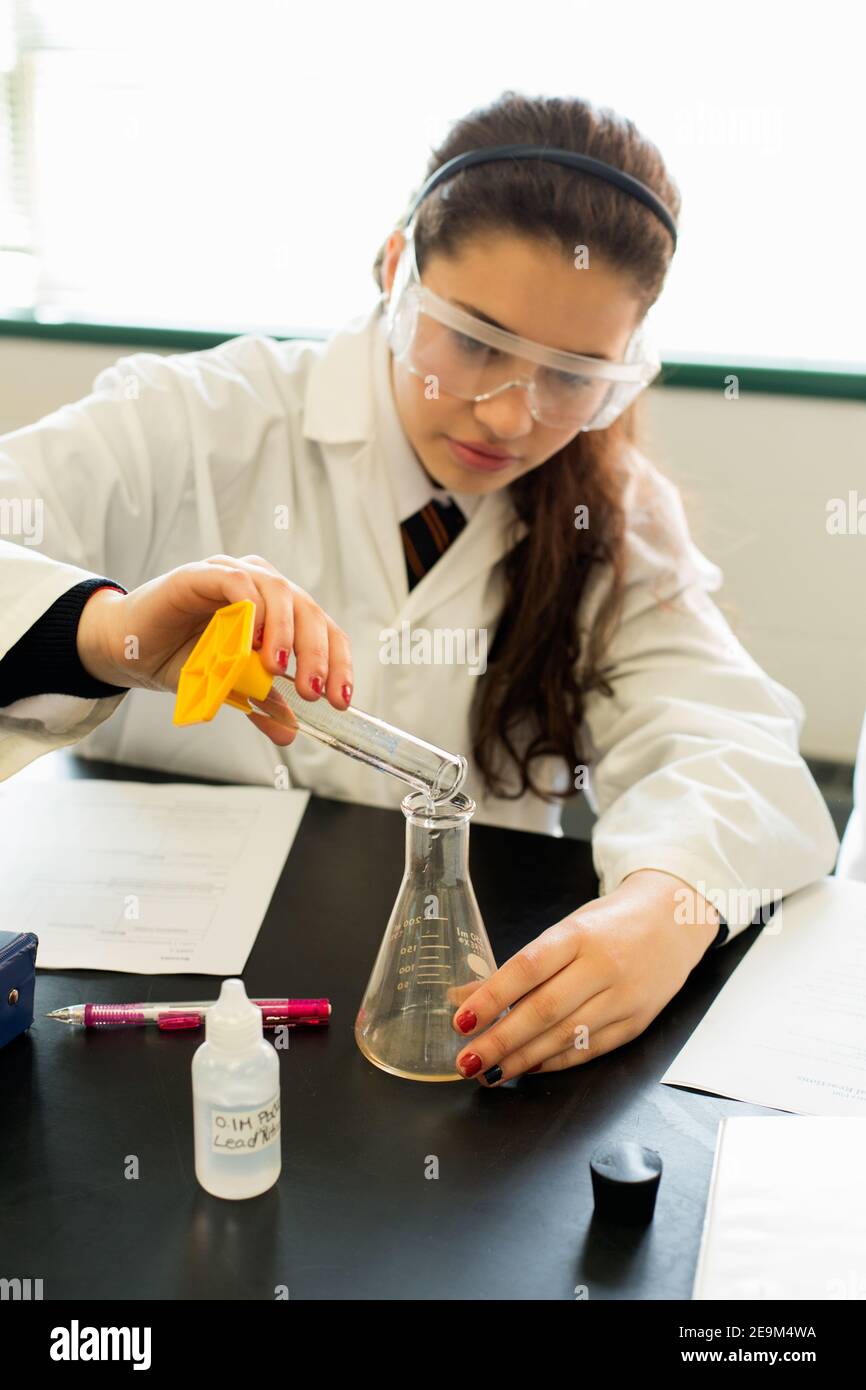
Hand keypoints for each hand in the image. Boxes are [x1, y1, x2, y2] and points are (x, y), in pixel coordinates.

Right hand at [75, 554, 353, 745]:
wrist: (128, 651)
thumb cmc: (181, 660)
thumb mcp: (230, 688)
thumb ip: (261, 703)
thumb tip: (292, 732)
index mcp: (279, 610)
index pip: (323, 630)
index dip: (338, 662)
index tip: (340, 699)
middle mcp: (262, 586)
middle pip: (308, 610)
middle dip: (315, 653)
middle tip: (311, 691)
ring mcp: (233, 575)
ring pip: (278, 592)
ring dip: (285, 632)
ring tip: (277, 670)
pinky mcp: (201, 575)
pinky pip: (236, 584)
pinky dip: (248, 610)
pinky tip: (249, 643)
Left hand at [451, 869, 719, 1082]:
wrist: (676, 921)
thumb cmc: (610, 923)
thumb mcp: (566, 930)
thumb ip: (523, 965)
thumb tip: (468, 996)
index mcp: (579, 935)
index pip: (528, 968)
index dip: (492, 997)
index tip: (461, 1019)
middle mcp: (603, 967)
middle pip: (544, 1010)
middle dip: (500, 1040)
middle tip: (466, 1060)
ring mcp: (623, 998)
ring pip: (565, 1036)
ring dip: (522, 1059)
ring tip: (488, 1072)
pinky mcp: (636, 1024)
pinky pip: (589, 1049)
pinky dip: (554, 1062)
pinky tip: (527, 1068)